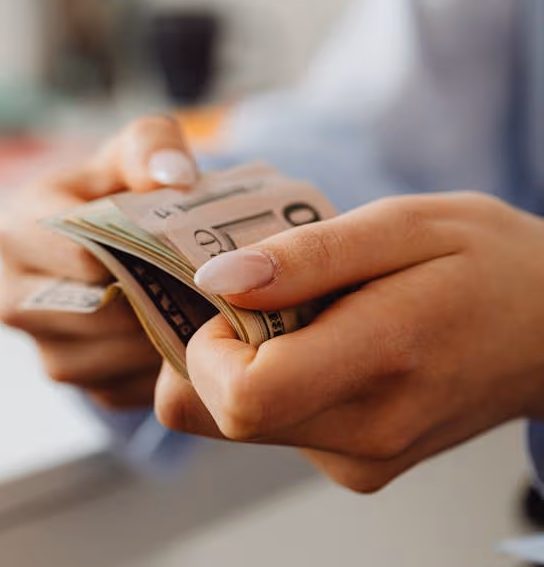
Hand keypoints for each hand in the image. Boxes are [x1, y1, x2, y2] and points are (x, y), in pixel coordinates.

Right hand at [0, 116, 198, 408]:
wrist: (123, 243)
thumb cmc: (127, 189)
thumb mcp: (139, 149)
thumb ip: (153, 145)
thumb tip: (171, 178)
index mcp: (14, 229)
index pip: (80, 255)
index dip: (140, 255)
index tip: (186, 248)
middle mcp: (11, 295)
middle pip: (96, 313)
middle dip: (156, 299)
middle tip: (209, 286)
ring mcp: (39, 345)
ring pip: (109, 358)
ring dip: (161, 339)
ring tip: (202, 309)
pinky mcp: (71, 380)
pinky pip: (120, 388)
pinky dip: (158, 372)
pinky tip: (185, 338)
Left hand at [155, 192, 543, 491]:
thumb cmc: (488, 264)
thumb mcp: (405, 225)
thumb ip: (306, 255)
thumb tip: (216, 279)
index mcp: (380, 362)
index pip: (238, 397)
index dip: (201, 346)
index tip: (226, 295)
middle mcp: (364, 432)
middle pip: (215, 416)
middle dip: (205, 350)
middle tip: (249, 292)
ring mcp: (360, 459)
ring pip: (235, 424)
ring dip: (240, 364)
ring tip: (301, 311)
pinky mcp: (356, 465)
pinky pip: (273, 426)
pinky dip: (273, 381)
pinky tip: (322, 340)